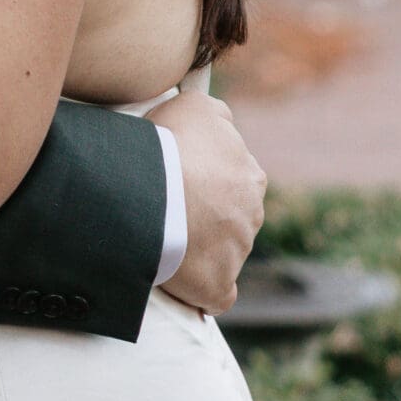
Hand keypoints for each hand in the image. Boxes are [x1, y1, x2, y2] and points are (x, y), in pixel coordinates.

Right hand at [150, 87, 264, 314]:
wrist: (149, 189)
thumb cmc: (168, 143)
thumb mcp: (196, 106)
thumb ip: (218, 116)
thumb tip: (224, 125)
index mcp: (251, 176)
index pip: (234, 183)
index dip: (205, 182)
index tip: (177, 180)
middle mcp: (252, 216)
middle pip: (230, 220)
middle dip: (206, 217)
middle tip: (166, 208)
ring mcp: (237, 253)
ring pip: (222, 254)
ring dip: (199, 248)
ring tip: (160, 236)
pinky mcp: (217, 285)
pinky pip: (215, 293)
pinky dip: (202, 289)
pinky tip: (181, 278)